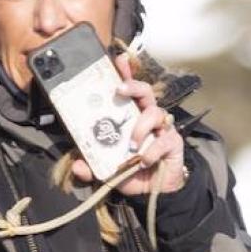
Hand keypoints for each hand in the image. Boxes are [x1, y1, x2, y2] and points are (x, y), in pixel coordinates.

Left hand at [70, 53, 186, 195]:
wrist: (155, 191)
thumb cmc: (132, 171)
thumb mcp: (107, 169)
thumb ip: (91, 167)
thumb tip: (77, 166)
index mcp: (131, 116)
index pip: (129, 90)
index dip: (126, 73)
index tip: (119, 60)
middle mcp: (147, 117)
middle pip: (146, 91)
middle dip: (133, 86)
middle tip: (119, 90)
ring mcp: (162, 128)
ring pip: (155, 113)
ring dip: (140, 128)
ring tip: (131, 146)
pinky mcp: (173, 142)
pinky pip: (164, 140)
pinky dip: (151, 151)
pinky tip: (143, 161)